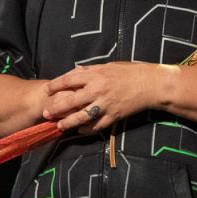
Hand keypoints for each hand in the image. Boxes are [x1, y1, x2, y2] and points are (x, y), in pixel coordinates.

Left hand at [43, 62, 163, 133]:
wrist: (151, 84)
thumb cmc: (131, 72)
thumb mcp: (109, 66)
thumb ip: (91, 69)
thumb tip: (75, 71)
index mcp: (96, 75)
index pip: (69, 80)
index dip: (55, 85)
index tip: (47, 90)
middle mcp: (98, 90)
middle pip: (70, 100)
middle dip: (55, 108)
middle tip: (45, 113)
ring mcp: (105, 104)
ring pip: (81, 116)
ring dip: (68, 123)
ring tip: (59, 126)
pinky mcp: (113, 115)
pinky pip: (97, 125)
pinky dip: (87, 130)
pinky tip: (80, 131)